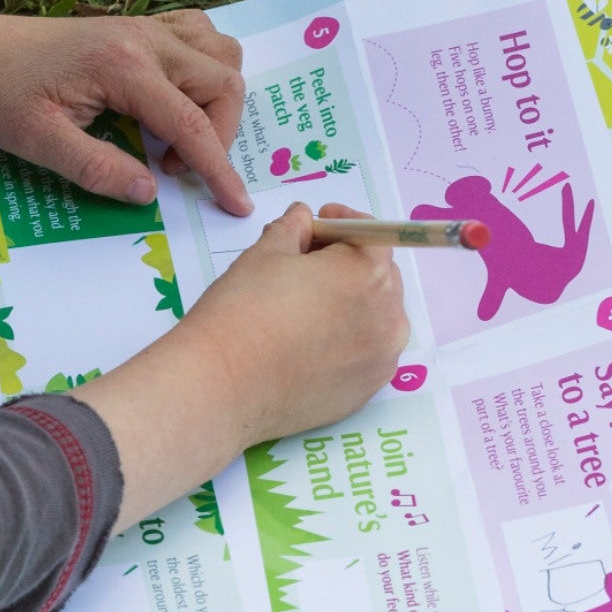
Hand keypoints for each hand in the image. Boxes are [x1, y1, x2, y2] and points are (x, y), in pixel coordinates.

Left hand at [0, 3, 251, 215]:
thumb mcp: (38, 142)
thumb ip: (97, 168)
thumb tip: (150, 192)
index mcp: (123, 66)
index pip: (191, 123)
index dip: (219, 169)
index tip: (237, 205)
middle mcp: (143, 38)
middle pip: (222, 81)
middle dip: (221, 133)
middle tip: (175, 169)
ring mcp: (141, 26)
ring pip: (219, 51)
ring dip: (218, 96)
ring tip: (179, 133)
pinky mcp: (133, 26)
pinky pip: (197, 32)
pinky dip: (205, 63)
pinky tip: (180, 92)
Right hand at [73, 205, 407, 527]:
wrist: (222, 386)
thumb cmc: (243, 311)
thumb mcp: (265, 253)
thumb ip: (294, 228)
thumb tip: (303, 219)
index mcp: (370, 273)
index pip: (371, 234)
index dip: (341, 223)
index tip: (317, 225)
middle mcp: (389, 317)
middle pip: (378, 276)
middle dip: (347, 264)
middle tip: (305, 265)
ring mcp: (381, 360)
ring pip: (375, 318)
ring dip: (350, 304)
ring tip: (306, 308)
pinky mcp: (365, 393)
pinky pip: (365, 355)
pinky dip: (346, 342)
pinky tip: (309, 344)